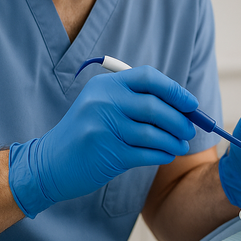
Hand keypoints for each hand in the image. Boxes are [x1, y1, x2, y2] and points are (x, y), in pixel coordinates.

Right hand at [8, 66, 197, 217]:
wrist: (50, 163)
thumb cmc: (87, 132)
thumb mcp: (102, 105)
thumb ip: (136, 100)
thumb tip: (182, 106)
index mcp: (106, 85)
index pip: (148, 78)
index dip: (174, 90)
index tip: (191, 104)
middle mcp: (104, 102)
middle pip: (155, 107)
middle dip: (180, 120)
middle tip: (190, 129)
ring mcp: (104, 128)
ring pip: (154, 133)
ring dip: (174, 141)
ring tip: (181, 145)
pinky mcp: (108, 154)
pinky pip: (147, 153)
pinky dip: (163, 154)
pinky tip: (168, 155)